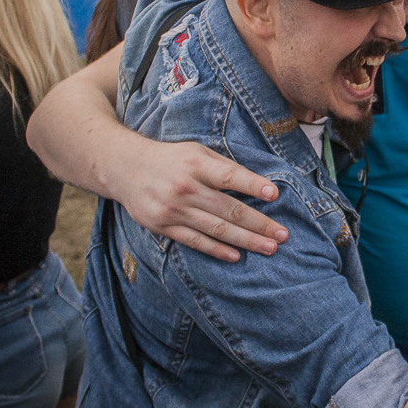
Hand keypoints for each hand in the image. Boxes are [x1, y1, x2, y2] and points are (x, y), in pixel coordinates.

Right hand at [115, 140, 287, 261]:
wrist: (124, 168)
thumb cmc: (171, 159)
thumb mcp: (197, 152)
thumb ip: (224, 167)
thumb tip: (259, 184)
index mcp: (195, 164)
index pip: (229, 176)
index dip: (252, 185)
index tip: (274, 194)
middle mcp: (185, 187)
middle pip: (228, 209)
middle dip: (259, 224)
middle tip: (282, 235)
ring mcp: (173, 209)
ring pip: (216, 229)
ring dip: (246, 240)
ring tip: (269, 248)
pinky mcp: (162, 226)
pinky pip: (195, 241)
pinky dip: (217, 250)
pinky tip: (237, 255)